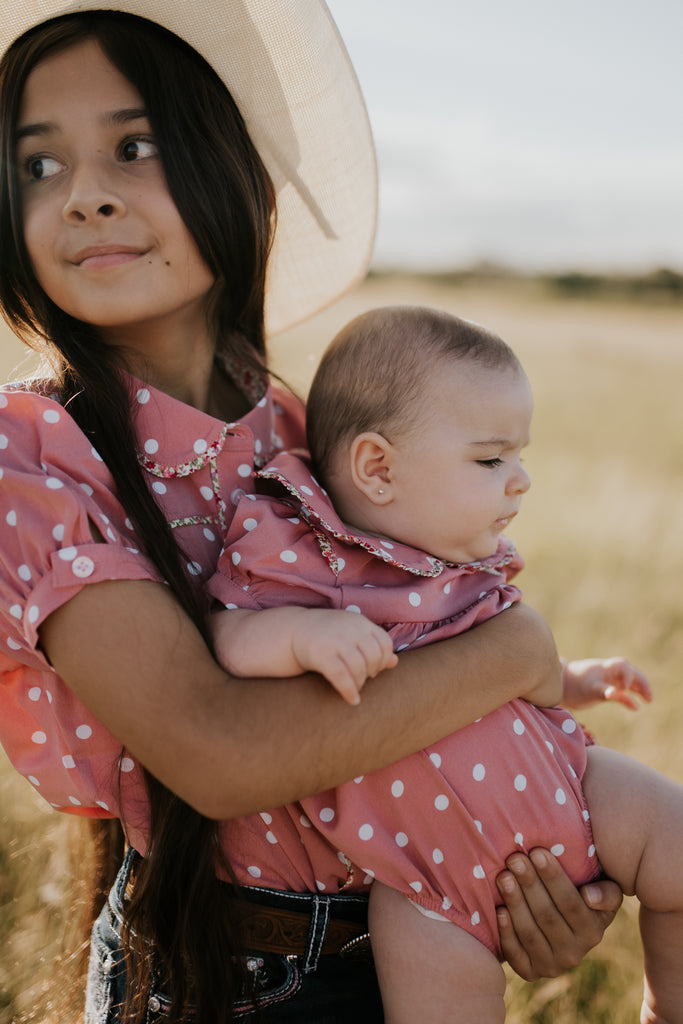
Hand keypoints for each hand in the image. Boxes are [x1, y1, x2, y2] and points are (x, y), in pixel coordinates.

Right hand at [291, 609, 397, 705]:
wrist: (292, 630)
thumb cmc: (327, 634)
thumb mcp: (351, 634)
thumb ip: (372, 645)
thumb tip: (395, 662)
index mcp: (359, 622)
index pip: (385, 642)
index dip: (383, 660)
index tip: (374, 669)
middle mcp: (350, 628)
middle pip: (374, 656)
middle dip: (372, 672)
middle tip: (363, 679)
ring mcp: (335, 640)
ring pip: (359, 667)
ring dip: (360, 683)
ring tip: (355, 688)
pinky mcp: (321, 654)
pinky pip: (341, 676)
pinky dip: (349, 690)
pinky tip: (352, 700)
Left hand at [496, 849, 622, 979]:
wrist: (560, 928)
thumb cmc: (581, 896)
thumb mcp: (603, 892)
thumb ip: (606, 892)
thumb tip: (589, 896)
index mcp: (593, 932)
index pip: (570, 903)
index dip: (553, 877)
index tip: (537, 852)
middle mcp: (574, 953)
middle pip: (547, 915)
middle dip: (529, 884)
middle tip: (514, 859)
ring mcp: (551, 966)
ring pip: (530, 932)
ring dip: (515, 903)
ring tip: (503, 876)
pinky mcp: (530, 972)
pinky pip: (516, 953)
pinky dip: (507, 932)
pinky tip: (499, 910)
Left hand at [561, 657, 651, 710]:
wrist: (558, 685)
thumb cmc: (574, 687)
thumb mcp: (591, 691)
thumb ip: (608, 693)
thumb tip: (622, 698)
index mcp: (604, 668)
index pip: (623, 666)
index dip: (628, 676)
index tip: (625, 689)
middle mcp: (608, 671)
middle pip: (630, 672)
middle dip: (641, 682)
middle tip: (649, 697)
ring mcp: (607, 678)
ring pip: (628, 679)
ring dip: (639, 687)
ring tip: (648, 699)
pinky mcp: (605, 687)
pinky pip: (622, 688)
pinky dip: (630, 695)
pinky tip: (635, 706)